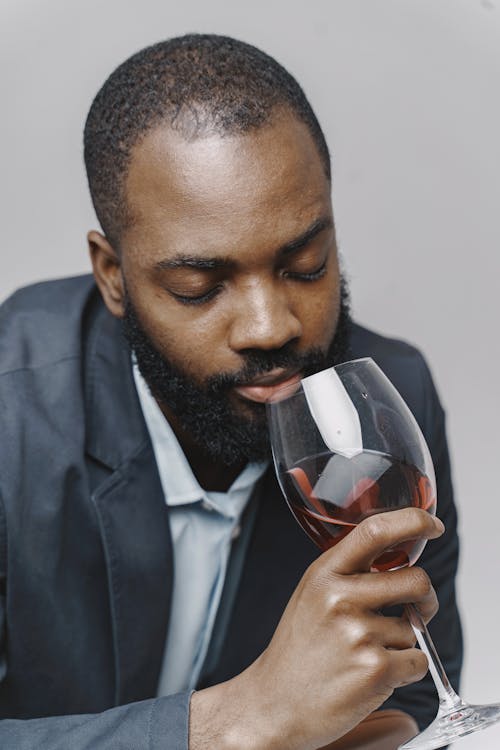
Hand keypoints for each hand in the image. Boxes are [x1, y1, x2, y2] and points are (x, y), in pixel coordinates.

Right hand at [190, 508, 442, 749]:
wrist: (274, 703)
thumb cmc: (298, 650)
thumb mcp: (313, 595)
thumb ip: (350, 572)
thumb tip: (401, 559)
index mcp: (325, 573)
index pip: (375, 531)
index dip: (412, 521)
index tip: (432, 525)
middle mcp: (340, 597)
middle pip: (416, 580)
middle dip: (425, 598)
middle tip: (415, 610)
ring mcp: (358, 632)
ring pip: (415, 627)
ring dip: (402, 643)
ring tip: (363, 654)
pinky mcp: (375, 669)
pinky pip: (418, 661)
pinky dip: (405, 671)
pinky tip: (371, 675)